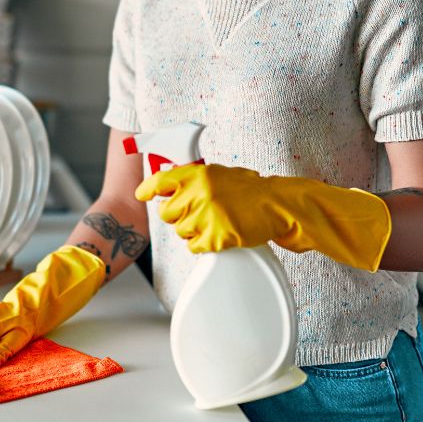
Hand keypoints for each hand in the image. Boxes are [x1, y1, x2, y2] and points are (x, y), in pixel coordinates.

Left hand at [135, 163, 391, 270]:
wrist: (281, 206)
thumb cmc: (253, 191)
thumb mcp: (222, 175)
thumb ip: (196, 179)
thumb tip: (166, 184)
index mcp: (200, 174)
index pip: (161, 180)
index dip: (148, 189)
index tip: (142, 195)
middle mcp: (200, 192)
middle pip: (168, 213)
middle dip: (178, 217)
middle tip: (197, 215)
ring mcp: (208, 215)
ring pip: (182, 232)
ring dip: (194, 232)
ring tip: (215, 223)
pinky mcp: (218, 236)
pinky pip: (196, 247)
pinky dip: (205, 245)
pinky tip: (220, 235)